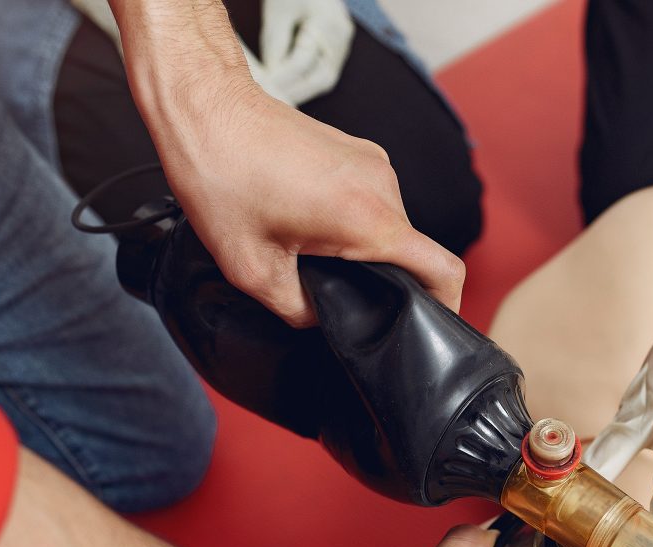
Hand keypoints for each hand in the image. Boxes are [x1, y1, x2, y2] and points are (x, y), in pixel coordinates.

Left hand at [115, 0, 462, 326]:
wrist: (206, 110)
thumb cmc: (223, 178)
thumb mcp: (253, 270)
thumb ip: (300, 311)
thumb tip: (321, 320)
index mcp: (369, 219)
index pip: (443, 269)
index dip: (446, 309)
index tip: (433, 331)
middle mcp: (384, 186)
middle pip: (414, 251)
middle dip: (386, 279)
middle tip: (339, 294)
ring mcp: (375, 164)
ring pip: (391, 226)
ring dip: (363, 248)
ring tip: (311, 251)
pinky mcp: (360, 152)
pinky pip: (374, 201)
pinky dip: (353, 222)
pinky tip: (308, 222)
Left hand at [259, 0, 353, 105]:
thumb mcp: (277, 13)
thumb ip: (275, 46)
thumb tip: (270, 81)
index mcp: (329, 23)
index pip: (302, 60)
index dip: (280, 78)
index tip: (261, 89)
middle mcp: (342, 37)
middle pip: (321, 77)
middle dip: (294, 92)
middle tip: (270, 105)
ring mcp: (343, 44)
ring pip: (324, 80)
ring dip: (301, 92)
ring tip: (278, 102)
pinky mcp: (337, 49)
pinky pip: (323, 73)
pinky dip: (305, 83)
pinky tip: (288, 91)